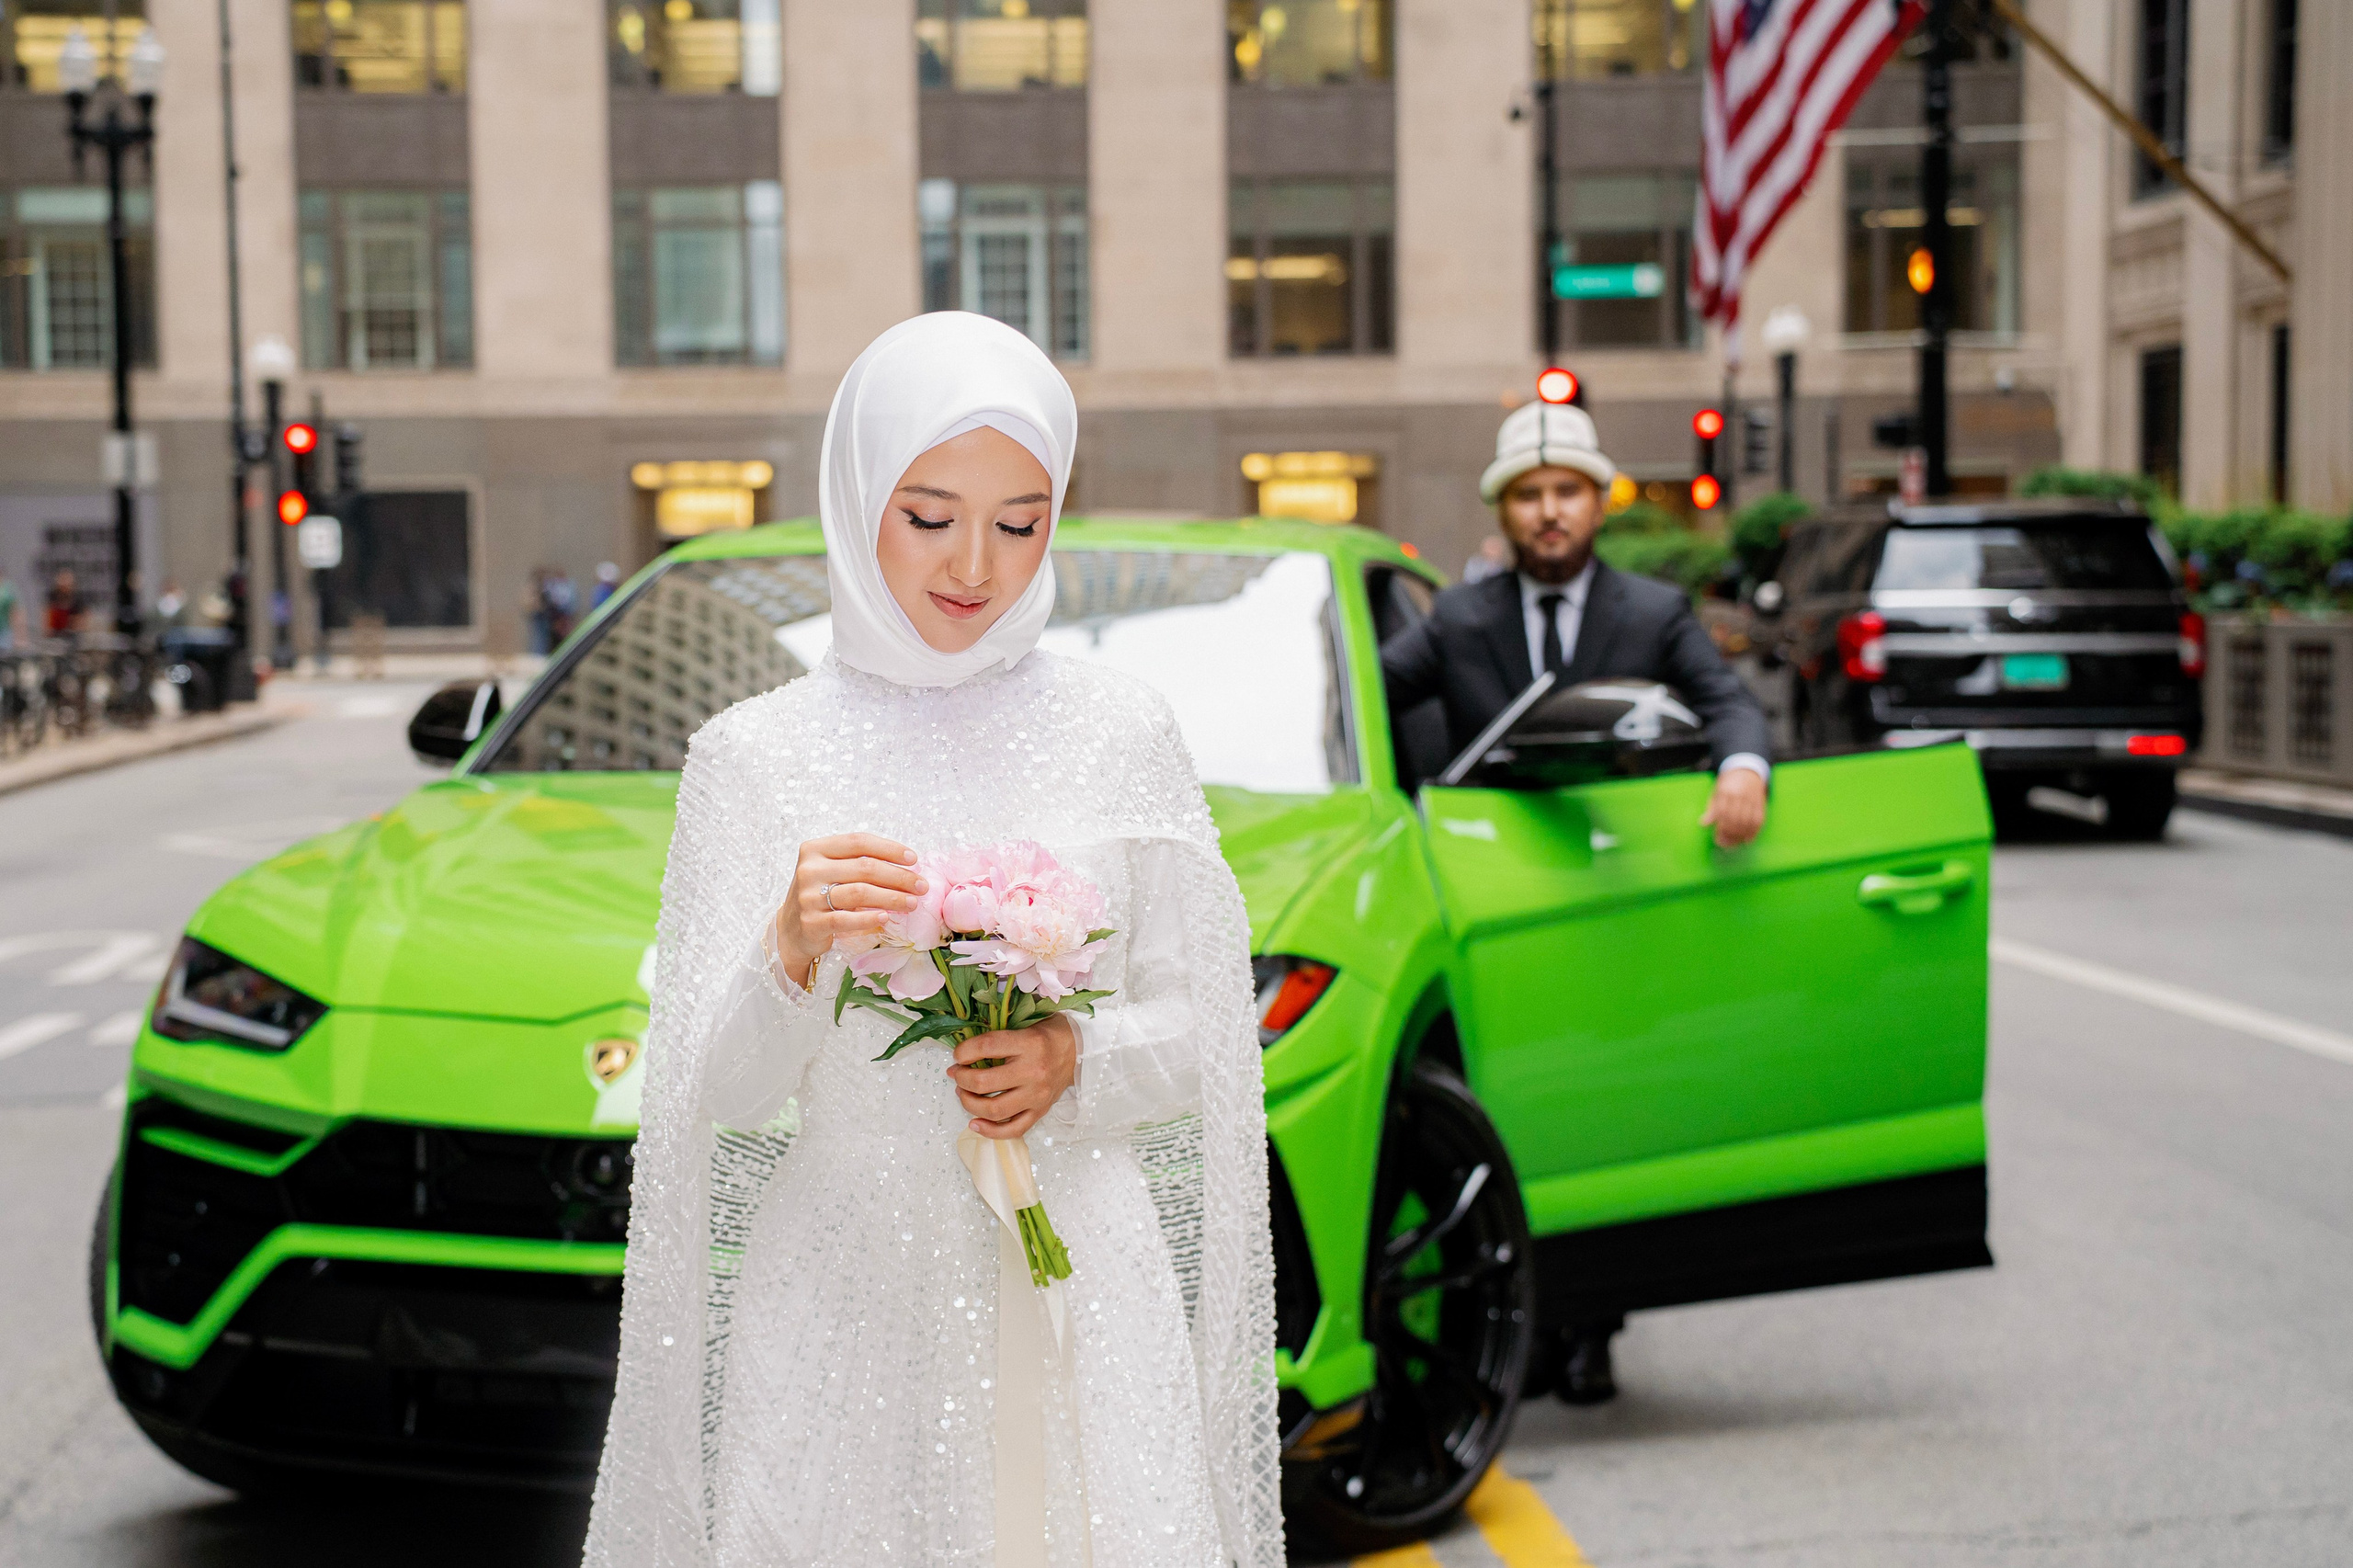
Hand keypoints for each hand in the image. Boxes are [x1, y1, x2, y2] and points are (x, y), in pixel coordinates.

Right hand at [775, 832, 926, 986]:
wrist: (790, 930)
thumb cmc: (820, 895)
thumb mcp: (832, 871)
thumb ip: (858, 862)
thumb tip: (907, 865)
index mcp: (815, 849)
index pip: (858, 841)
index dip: (889, 848)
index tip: (913, 859)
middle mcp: (809, 870)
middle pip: (864, 868)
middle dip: (898, 876)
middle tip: (921, 886)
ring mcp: (808, 897)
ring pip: (859, 893)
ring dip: (892, 898)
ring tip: (912, 903)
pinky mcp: (811, 923)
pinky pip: (846, 919)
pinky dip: (869, 918)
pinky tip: (886, 917)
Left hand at [946, 1015, 1077, 1140]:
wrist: (1079, 1051)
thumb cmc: (1047, 1036)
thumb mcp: (1025, 1027)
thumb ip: (997, 1039)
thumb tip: (963, 1055)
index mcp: (1029, 1044)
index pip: (987, 1047)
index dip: (964, 1051)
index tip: (957, 1055)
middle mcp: (1034, 1072)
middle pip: (984, 1082)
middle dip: (961, 1079)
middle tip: (956, 1074)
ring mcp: (1037, 1096)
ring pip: (994, 1109)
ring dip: (969, 1103)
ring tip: (963, 1093)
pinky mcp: (1040, 1112)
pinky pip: (1012, 1129)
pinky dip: (989, 1131)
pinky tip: (974, 1123)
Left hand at [1700, 768, 1767, 848]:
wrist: (1746, 771)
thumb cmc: (1727, 785)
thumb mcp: (1716, 793)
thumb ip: (1711, 809)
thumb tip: (1703, 824)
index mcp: (1725, 791)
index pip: (1722, 813)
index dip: (1720, 828)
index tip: (1717, 839)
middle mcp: (1740, 795)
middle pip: (1735, 819)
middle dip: (1729, 834)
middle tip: (1725, 844)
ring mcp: (1752, 799)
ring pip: (1747, 822)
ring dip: (1741, 836)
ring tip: (1734, 844)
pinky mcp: (1761, 803)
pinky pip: (1759, 820)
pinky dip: (1754, 832)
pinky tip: (1748, 840)